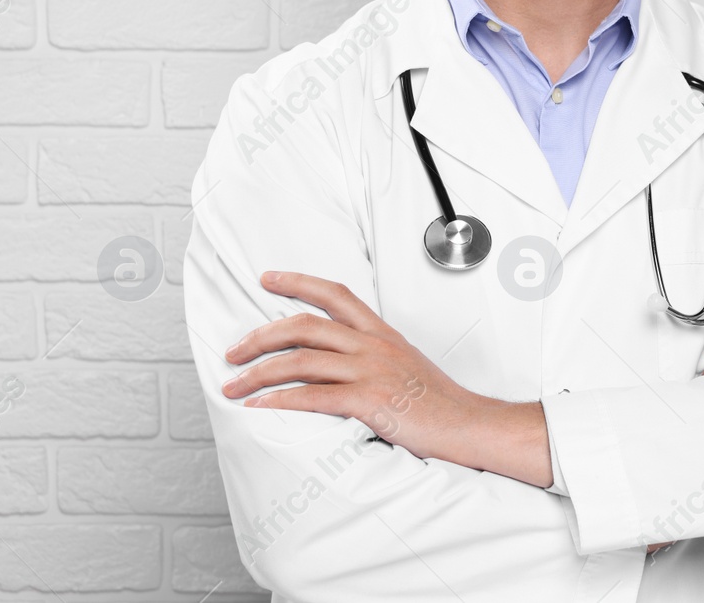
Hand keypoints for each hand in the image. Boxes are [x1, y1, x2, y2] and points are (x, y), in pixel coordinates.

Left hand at [221, 271, 483, 465]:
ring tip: (234, 386)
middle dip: (259, 336)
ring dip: (258, 373)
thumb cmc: (439, 402)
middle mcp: (374, 346)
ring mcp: (372, 372)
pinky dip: (279, 401)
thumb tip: (337, 362)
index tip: (268, 279)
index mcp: (382, 334)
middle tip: (233, 352)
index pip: (336, 294)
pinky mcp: (369, 401)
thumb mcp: (407, 364)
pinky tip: (259, 407)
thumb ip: (374, 356)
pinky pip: (312, 397)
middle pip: (304, 326)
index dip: (298, 282)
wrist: (470, 424)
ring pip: (300, 361)